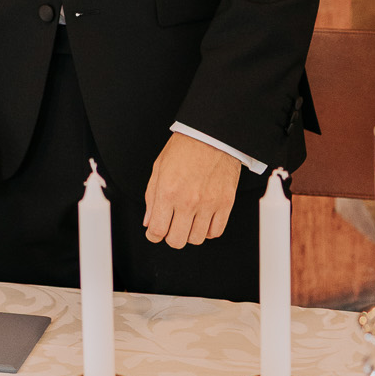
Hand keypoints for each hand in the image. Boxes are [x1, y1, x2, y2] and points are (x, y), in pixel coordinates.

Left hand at [144, 133, 240, 248]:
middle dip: (169, 237)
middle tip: (170, 227)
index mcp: (168, 191)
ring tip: (187, 220)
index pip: (157, 230)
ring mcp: (208, 204)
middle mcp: (188, 201)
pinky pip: (216, 232)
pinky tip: (202, 220)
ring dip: (189, 233)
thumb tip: (149, 222)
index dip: (153, 235)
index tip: (154, 232)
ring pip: (196, 239)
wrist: (212, 135)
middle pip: (176, 240)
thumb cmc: (184, 148)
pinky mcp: (225, 203)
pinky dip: (207, 231)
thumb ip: (151, 197)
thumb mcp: (159, 168)